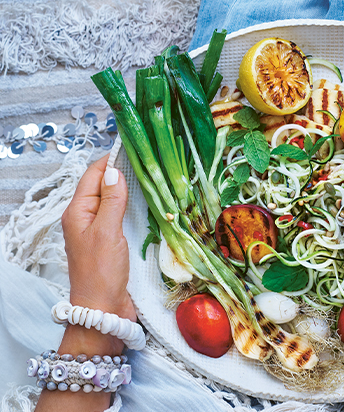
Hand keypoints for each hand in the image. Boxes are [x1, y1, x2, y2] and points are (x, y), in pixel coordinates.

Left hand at [38, 155, 134, 411]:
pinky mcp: (112, 243)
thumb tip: (114, 170)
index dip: (110, 159)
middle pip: (102, 186)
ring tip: (151, 177)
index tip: (133, 146)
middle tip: (148, 160)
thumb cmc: (101, 272)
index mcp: (78, 212)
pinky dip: (133, 207)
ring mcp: (99, 231)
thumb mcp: (106, 231)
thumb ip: (111, 200)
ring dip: (129, 189)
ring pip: (113, 201)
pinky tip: (149, 205)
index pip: (92, 175)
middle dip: (122, 171)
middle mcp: (86, 219)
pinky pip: (121, 217)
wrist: (103, 311)